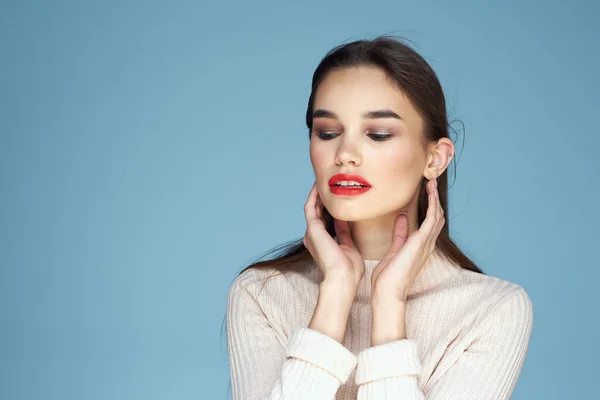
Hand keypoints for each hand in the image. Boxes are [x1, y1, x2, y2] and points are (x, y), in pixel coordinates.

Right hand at [303, 181, 364, 289]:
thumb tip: (345, 219)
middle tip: (330, 184)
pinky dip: (314, 195)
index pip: (324, 220)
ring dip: (317, 194)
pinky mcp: (312, 228)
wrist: (343, 278)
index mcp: (321, 242)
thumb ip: (344, 232)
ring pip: (312, 207)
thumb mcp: (348, 245)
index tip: (337, 197)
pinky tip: (319, 186)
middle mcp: (313, 237)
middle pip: (317, 212)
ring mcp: (311, 232)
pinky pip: (310, 206)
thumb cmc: (349, 269)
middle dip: (322, 198)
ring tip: (323, 181)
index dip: (330, 207)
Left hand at [370, 177, 444, 301]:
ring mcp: (426, 243)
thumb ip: (400, 233)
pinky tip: (430, 191)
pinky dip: (433, 203)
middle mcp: (427, 244)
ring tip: (432, 182)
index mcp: (420, 246)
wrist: (387, 291)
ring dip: (435, 198)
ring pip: (437, 215)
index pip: (430, 223)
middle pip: (438, 217)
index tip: (425, 191)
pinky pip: (432, 218)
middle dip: (435, 200)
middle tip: (431, 183)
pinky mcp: (422, 241)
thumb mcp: (395, 249)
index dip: (430, 206)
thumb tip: (401, 217)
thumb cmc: (388, 276)